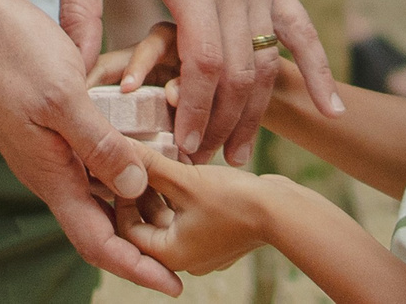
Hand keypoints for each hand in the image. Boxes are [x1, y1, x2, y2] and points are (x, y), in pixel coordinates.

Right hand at [0, 0, 180, 295]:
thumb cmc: (11, 55)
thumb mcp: (63, 98)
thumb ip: (99, 145)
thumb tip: (136, 188)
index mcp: (52, 175)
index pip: (98, 242)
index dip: (137, 268)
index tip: (174, 286)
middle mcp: (53, 170)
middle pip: (103, 224)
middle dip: (144, 241)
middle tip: (190, 246)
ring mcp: (53, 148)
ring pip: (101, 190)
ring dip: (138, 201)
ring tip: (181, 201)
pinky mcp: (56, 123)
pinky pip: (95, 156)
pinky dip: (125, 161)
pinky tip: (151, 148)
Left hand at [59, 0, 343, 163]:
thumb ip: (77, 14)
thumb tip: (74, 77)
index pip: (204, 58)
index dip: (195, 108)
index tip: (180, 145)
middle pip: (239, 68)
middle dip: (220, 122)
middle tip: (197, 159)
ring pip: (268, 59)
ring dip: (255, 112)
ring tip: (235, 154)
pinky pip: (301, 31)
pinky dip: (318, 70)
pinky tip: (331, 111)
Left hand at [123, 148, 279, 277]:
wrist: (284, 212)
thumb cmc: (234, 201)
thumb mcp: (185, 180)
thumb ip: (151, 165)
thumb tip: (121, 147)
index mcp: (170, 255)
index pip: (128, 229)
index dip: (121, 198)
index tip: (123, 170)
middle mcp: (184, 257)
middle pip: (149, 222)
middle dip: (143, 191)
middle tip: (137, 161)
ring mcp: (203, 248)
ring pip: (170, 216)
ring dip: (162, 189)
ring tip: (159, 158)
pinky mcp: (218, 234)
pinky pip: (190, 214)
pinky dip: (182, 194)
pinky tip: (183, 165)